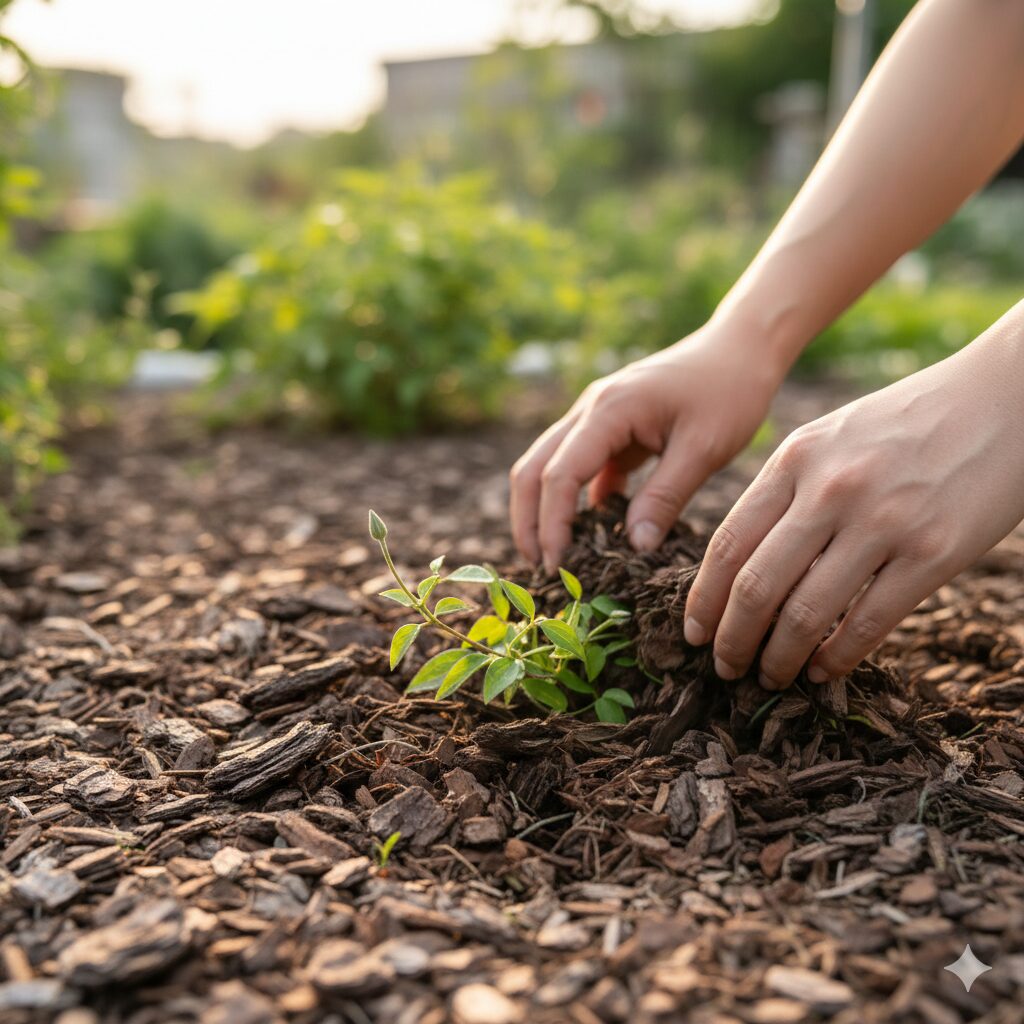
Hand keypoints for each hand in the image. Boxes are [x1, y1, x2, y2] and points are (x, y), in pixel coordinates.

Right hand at [509, 320, 783, 571]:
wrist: (742, 347)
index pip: (560, 474)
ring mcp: (596, 417)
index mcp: (609, 410)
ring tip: (558, 556)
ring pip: (548, 466)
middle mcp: (590, 410)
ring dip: (546, 510)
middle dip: (530, 521)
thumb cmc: (730, 390)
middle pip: (534, 468)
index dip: (552, 523)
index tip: (557, 565)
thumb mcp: (704, 448)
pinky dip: (578, 501)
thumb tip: (635, 548)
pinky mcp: (611, 429)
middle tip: (542, 569)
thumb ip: (665, 497)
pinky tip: (595, 533)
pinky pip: (580, 468)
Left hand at [684, 329, 1023, 687]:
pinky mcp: (933, 552)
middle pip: (755, 586)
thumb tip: (743, 563)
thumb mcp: (831, 437)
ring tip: (771, 678)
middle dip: (732, 639)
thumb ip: (787, 490)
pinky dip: (838, 657)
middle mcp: (829, 490)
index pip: (726, 545)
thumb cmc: (909, 422)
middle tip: (725, 667)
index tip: (693, 633)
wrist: (1005, 397)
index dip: (703, 600)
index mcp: (795, 460)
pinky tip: (824, 671)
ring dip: (780, 658)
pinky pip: (869, 622)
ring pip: (806, 613)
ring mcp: (882, 521)